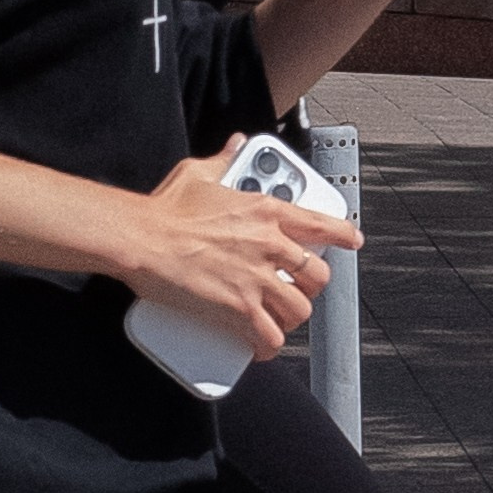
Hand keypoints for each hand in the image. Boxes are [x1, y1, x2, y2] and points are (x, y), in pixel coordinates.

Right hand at [120, 139, 357, 360]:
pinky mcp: (239, 309)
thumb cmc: (165, 211)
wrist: (141, 239)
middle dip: (311, 286)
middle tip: (297, 288)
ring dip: (292, 318)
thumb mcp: (198, 174)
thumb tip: (234, 145)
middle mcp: (270, 246)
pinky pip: (270, 337)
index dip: (343, 236)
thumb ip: (224, 160)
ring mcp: (257, 279)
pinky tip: (262, 347)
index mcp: (266, 212)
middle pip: (316, 275)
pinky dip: (269, 346)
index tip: (351, 241)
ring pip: (299, 310)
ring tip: (278, 319)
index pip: (322, 224)